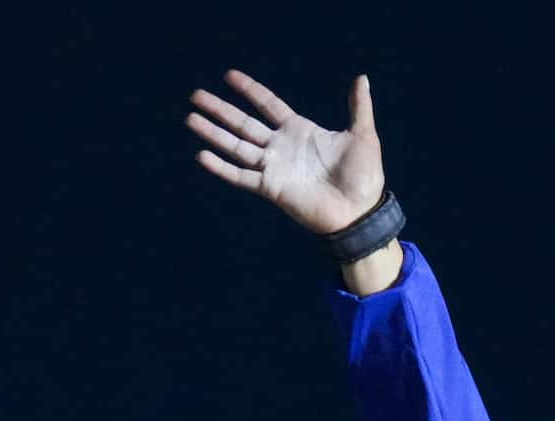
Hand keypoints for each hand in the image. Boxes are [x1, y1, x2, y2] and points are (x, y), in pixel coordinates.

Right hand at [186, 69, 385, 236]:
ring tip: (191, 118)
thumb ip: (358, 107)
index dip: (250, 90)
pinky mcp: (271, 188)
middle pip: (243, 123)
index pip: (268, 105)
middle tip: (196, 95)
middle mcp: (281, 147)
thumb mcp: (362, 135)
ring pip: (236, 146)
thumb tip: (361, 78)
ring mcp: (273, 167)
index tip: (229, 76)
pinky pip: (241, 176)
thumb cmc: (363, 176)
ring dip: (214, 133)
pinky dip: (222, 168)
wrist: (359, 211)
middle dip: (220, 110)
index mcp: (299, 131)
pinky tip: (202, 155)